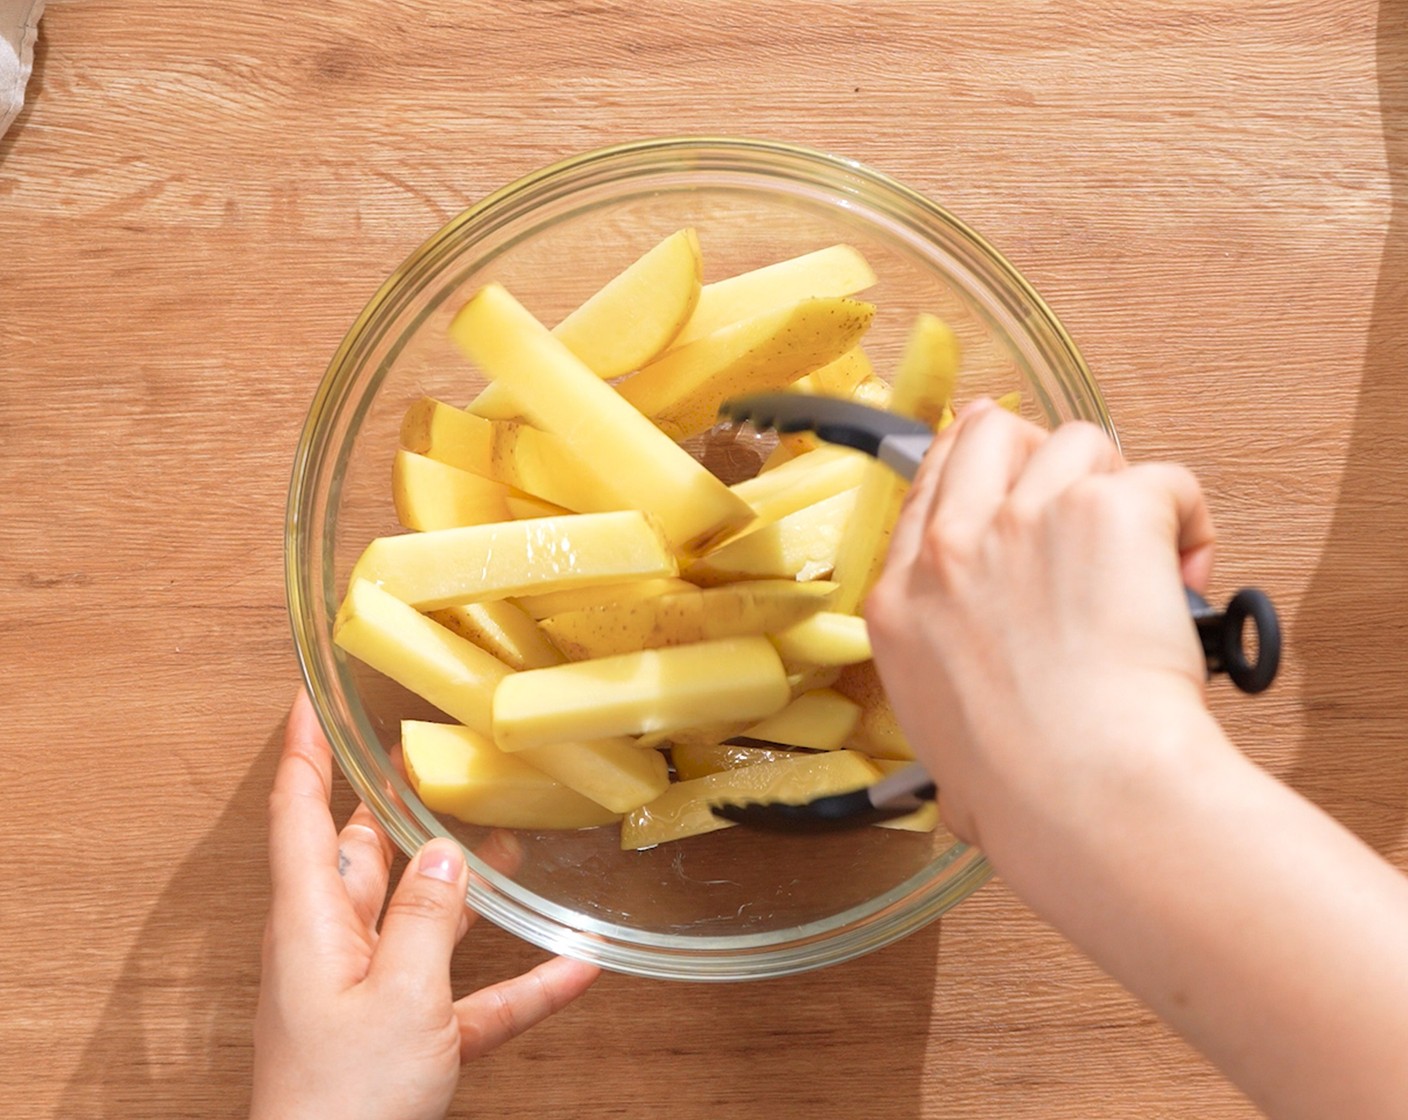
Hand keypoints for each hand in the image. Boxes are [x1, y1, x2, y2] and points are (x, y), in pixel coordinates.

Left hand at [251, 690, 599, 1119]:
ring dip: (464, 884)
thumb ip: (427, 919)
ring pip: (420, 917)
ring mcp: (371, 994)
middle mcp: (335, 948)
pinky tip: (572, 969)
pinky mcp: (407, 1040)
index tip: (311, 697)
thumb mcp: (399, 998)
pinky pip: (467, 997)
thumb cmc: (342, 1103)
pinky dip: (516, 983)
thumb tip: (448, 854)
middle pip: (362, 856)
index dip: (305, 752)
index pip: (298, 814)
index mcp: (312, 924)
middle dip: (394, 806)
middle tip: (428, 756)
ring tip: (511, 840)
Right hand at [865, 400, 1216, 849]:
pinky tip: (1190, 572)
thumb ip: (945, 723)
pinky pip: (1164, 478)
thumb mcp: (934, 750)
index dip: (978, 476)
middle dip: (1035, 452)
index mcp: (900, 601)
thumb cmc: (1022, 794)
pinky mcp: (1105, 511)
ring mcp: (1024, 519)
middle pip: (988, 434)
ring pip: (1078, 442)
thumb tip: (962, 795)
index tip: (1010, 488)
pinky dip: (1186, 518)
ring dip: (1115, 485)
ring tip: (1142, 551)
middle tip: (1081, 501)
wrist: (1083, 792)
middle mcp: (951, 547)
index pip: (927, 486)